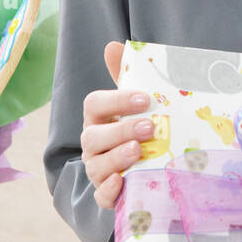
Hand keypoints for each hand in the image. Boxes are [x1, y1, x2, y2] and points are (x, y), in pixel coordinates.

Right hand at [81, 41, 152, 209]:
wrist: (145, 168)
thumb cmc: (139, 128)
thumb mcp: (137, 104)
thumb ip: (126, 77)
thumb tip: (112, 45)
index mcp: (98, 118)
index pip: (95, 104)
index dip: (117, 101)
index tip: (146, 98)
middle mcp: (93, 144)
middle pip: (94, 136)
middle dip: (120, 130)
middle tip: (149, 127)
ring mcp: (98, 170)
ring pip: (97, 166)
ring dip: (117, 158)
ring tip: (139, 151)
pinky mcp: (107, 195)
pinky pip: (102, 196)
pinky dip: (110, 191)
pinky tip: (122, 181)